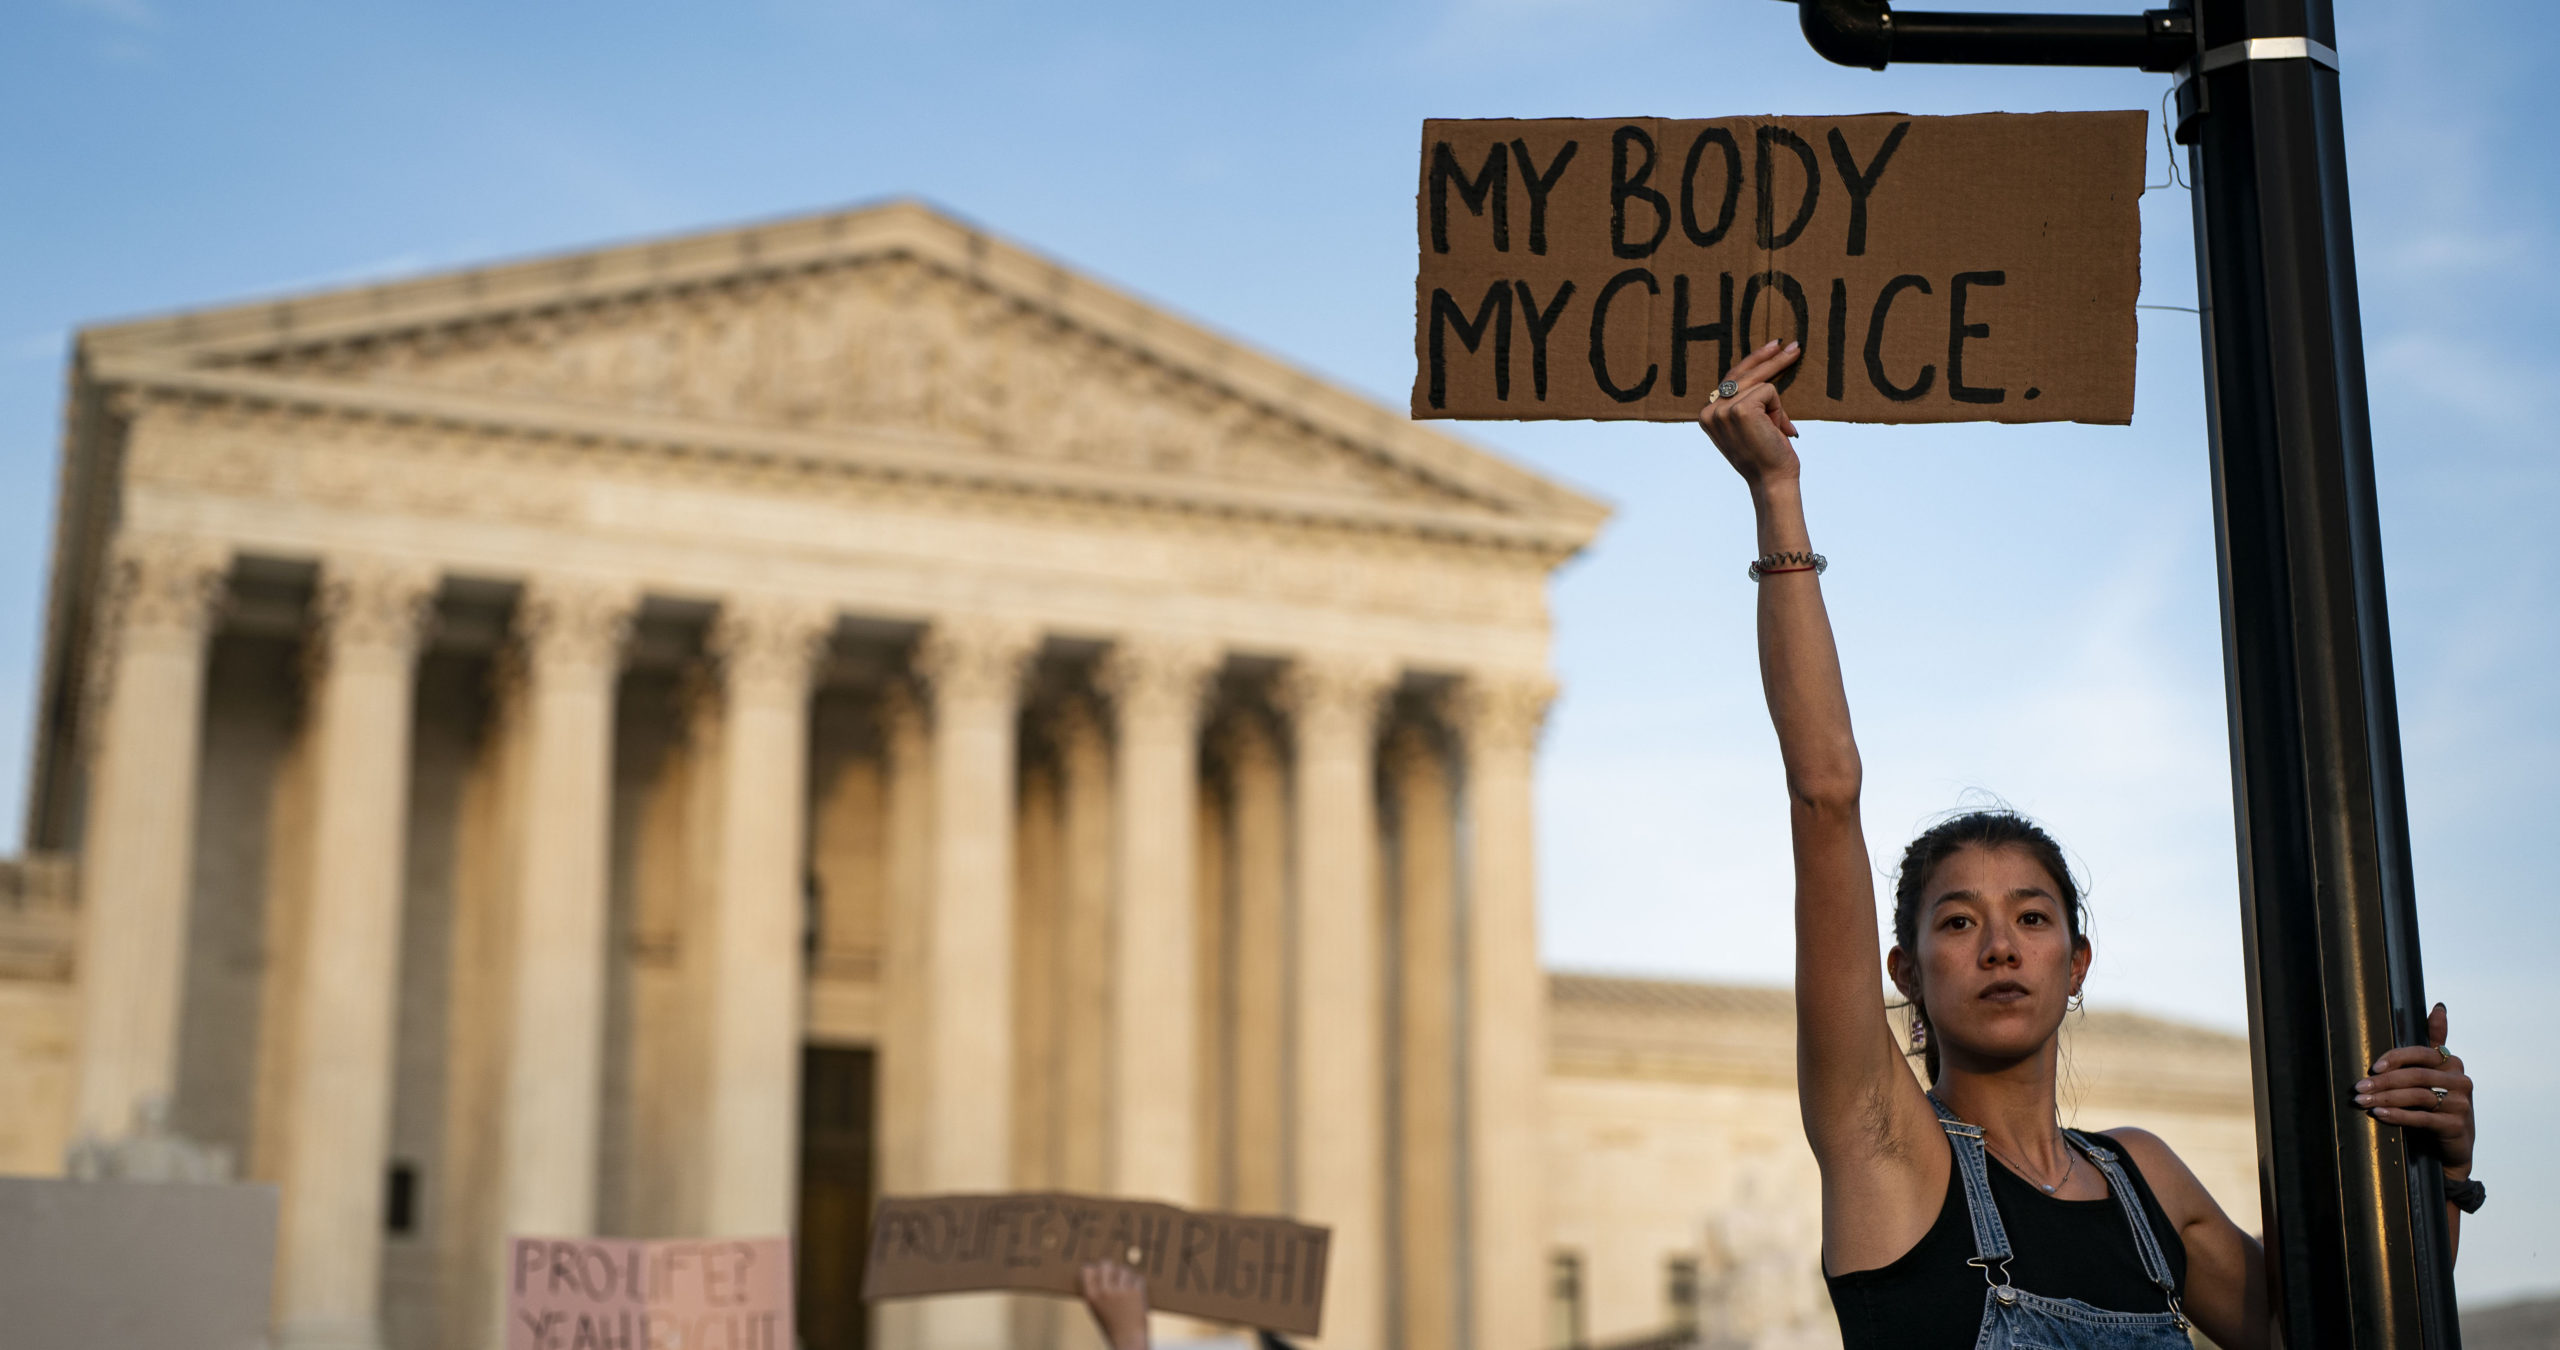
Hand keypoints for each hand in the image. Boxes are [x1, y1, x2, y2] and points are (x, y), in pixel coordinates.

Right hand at [1079, 1260, 1150, 1349]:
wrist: (1128, 1340)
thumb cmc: (1111, 1326)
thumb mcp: (1095, 1309)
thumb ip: (1095, 1291)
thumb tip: (1096, 1269)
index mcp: (1091, 1296)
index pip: (1087, 1269)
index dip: (1093, 1268)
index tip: (1097, 1270)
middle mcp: (1104, 1291)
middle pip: (1106, 1263)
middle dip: (1111, 1267)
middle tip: (1114, 1273)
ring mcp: (1121, 1291)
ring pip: (1124, 1269)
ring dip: (1126, 1275)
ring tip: (1127, 1286)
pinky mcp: (1136, 1292)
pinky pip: (1137, 1278)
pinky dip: (1138, 1283)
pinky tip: (1136, 1291)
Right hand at [1697, 339, 1804, 486]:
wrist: (1772, 480)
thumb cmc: (1766, 456)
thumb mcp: (1750, 427)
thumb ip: (1746, 404)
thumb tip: (1765, 376)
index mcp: (1707, 415)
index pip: (1730, 379)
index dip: (1753, 363)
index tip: (1773, 348)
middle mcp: (1710, 410)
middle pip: (1741, 373)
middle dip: (1770, 359)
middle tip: (1795, 346)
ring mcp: (1723, 409)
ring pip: (1759, 382)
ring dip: (1776, 406)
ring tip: (1780, 428)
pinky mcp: (1741, 409)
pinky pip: (1769, 391)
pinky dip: (1778, 410)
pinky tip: (1777, 431)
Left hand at [2354, 1003, 2474, 1174]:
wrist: (2451, 1147)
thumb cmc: (2436, 1105)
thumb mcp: (2433, 1073)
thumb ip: (2434, 1041)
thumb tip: (2439, 1007)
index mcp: (2452, 1063)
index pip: (2421, 1053)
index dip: (2396, 1058)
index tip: (2372, 1067)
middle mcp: (2461, 1081)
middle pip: (2416, 1076)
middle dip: (2383, 1081)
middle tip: (2358, 1088)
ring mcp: (2461, 1104)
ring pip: (2418, 1096)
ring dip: (2385, 1098)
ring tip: (2362, 1102)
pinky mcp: (2457, 1125)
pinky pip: (2423, 1118)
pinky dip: (2398, 1116)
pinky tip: (2379, 1115)